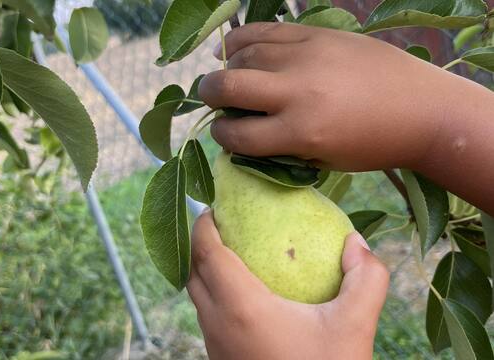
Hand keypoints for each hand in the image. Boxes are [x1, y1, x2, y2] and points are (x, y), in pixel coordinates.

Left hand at [187, 211, 389, 359]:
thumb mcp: (354, 327)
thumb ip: (366, 279)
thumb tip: (357, 241)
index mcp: (240, 306)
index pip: (206, 252)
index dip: (204, 224)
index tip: (214, 206)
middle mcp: (216, 324)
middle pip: (192, 271)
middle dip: (199, 242)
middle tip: (221, 223)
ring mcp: (214, 345)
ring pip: (195, 296)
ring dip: (203, 269)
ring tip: (230, 252)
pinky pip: (206, 316)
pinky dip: (213, 293)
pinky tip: (243, 294)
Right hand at [199, 22, 472, 171]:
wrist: (421, 108)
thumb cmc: (372, 145)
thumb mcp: (322, 161)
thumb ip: (279, 148)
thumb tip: (243, 133)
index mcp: (300, 133)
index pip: (237, 135)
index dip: (221, 136)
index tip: (224, 133)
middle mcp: (297, 93)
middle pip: (228, 86)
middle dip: (209, 95)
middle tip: (212, 99)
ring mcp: (306, 57)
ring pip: (243, 54)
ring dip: (227, 68)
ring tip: (230, 76)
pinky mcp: (316, 34)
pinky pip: (265, 30)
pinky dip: (241, 39)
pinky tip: (233, 48)